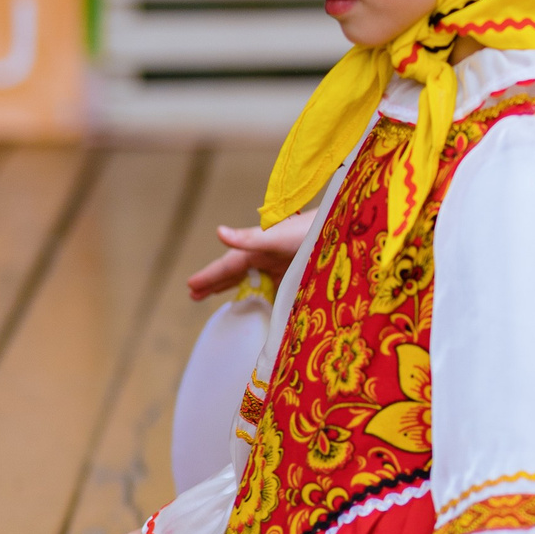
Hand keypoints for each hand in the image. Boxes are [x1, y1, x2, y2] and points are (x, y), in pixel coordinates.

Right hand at [186, 214, 311, 301]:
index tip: (190, 287)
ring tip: (214, 296)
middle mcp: (267, 257)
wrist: (344, 230)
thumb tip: (219, 232)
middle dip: (215, 283)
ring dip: (233, 287)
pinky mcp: (296, 274)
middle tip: (194, 295)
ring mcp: (281, 266)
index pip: (228, 266)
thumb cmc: (311, 231)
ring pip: (252, 279)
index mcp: (258, 248)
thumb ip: (249, 238)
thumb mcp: (277, 236)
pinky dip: (262, 295)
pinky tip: (256, 303)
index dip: (210, 277)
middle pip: (235, 273)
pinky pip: (274, 287)